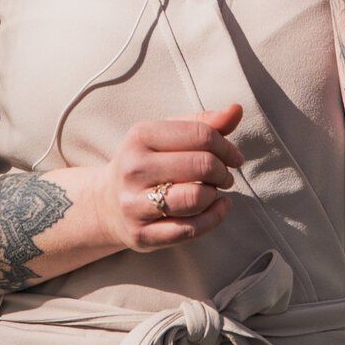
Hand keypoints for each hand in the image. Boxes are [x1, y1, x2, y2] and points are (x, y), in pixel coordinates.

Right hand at [94, 104, 244, 250]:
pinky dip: (214, 218)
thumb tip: (236, 110)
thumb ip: (204, 122)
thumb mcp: (168, 135)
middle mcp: (133, 168)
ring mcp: (134, 204)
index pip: (201, 135)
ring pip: (196, 198)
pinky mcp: (141, 234)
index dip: (227, 146)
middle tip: (225, 176)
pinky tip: (218, 208)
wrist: (107, 203)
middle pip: (202, 165)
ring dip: (215, 195)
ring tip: (215, 191)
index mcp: (140, 136)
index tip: (234, 156)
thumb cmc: (148, 162)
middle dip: (223, 171)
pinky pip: (190, 229)